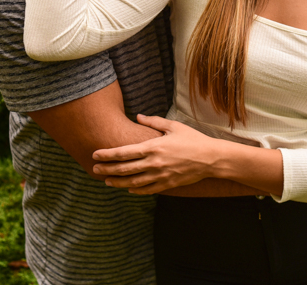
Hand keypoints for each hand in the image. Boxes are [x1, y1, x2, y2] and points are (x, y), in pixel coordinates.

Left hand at [92, 114, 223, 194]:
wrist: (211, 159)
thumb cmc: (192, 139)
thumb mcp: (173, 126)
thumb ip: (153, 122)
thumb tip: (138, 116)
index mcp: (153, 147)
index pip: (124, 152)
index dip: (108, 154)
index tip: (96, 155)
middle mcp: (154, 163)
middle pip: (125, 169)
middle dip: (107, 169)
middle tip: (94, 170)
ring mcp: (160, 176)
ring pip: (134, 182)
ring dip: (118, 182)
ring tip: (107, 181)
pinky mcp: (168, 184)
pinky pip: (148, 189)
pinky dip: (136, 190)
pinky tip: (128, 189)